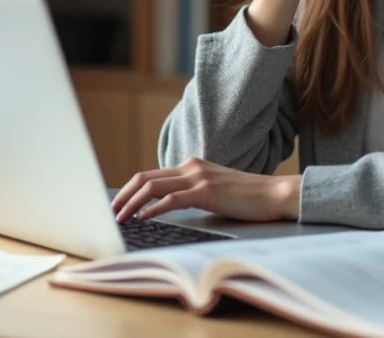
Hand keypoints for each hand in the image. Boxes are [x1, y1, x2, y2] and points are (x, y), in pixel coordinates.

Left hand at [111, 157, 301, 222]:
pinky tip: (145, 218)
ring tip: (121, 217)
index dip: (129, 190)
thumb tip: (165, 208)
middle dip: (123, 195)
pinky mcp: (207, 191)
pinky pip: (172, 199)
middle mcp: (192, 167)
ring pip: (154, 187)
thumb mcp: (213, 190)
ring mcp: (199, 177)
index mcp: (191, 165)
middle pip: (145, 178)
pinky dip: (154, 209)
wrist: (274, 194)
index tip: (117, 204)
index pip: (150, 175)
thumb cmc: (246, 197)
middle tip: (110, 212)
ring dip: (132, 203)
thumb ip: (192, 193)